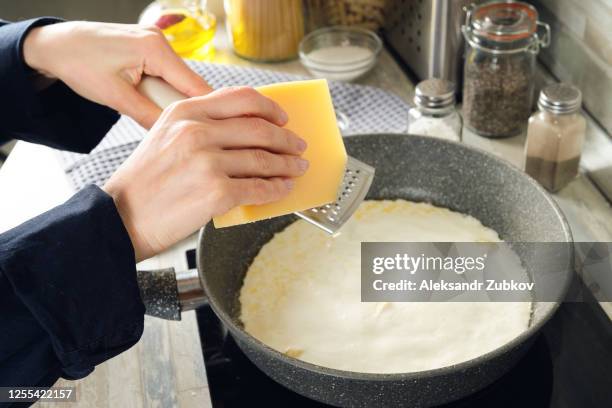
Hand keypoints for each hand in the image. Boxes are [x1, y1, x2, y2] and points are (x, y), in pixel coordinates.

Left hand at [23, 21, 210, 127]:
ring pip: (177, 81)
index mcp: (156, 48)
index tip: (220, 131)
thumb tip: (175, 136)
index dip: (208, 109)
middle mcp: (161, 42)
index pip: (195, 85)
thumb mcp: (114, 97)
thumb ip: (148, 116)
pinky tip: (148, 100)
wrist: (55, 45)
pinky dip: (161, 91)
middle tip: (179, 131)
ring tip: (155, 114)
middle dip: (184, 108)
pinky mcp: (149, 50)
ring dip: (170, 100)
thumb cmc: (78, 64)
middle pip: (189, 84)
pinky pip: (166, 76)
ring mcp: (156, 44)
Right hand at [103, 87, 308, 261]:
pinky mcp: (215, 192)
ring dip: (287, 165)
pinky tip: (282, 189)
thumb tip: (243, 132)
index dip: (270, 108)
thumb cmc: (143, 183)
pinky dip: (276, 190)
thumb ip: (199, 126)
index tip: (283, 118)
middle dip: (286, 139)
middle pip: (259, 129)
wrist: (120, 217)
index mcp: (185, 113)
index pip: (241, 99)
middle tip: (298, 146)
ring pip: (263, 159)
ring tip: (296, 168)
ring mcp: (207, 162)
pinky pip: (258, 188)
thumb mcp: (164, 136)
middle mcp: (197, 132)